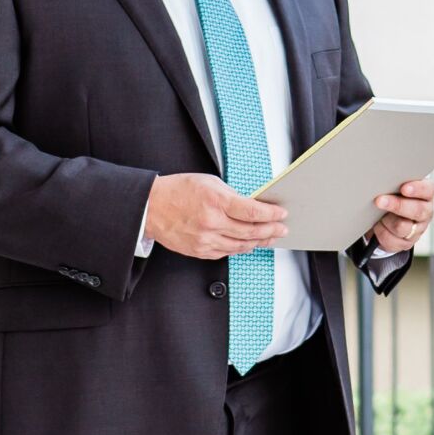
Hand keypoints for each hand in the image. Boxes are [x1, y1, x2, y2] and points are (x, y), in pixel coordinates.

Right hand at [144, 172, 288, 260]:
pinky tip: (249, 244)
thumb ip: (231, 196)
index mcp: (216, 201)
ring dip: (259, 242)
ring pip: (241, 245)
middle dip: (270, 230)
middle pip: (250, 231)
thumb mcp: (209, 182)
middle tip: (282, 229)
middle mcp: (212, 223)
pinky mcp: (200, 251)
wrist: (152, 208)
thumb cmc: (178, 191)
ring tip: (269, 237)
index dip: (270, 215)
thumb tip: (252, 207)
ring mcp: (206, 240)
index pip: (252, 212)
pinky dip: (241, 248)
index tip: (281, 214)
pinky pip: (227, 252)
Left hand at [367, 174, 433, 254]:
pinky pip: (392, 240)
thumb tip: (379, 181)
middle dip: (396, 205)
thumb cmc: (393, 195)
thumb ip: (394, 182)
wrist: (386, 217)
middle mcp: (425, 211)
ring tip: (375, 214)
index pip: (428, 190)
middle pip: (416, 210)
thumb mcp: (396, 186)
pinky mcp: (407, 242)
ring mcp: (418, 229)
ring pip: (402, 227)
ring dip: (386, 220)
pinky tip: (377, 225)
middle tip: (379, 200)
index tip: (404, 188)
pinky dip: (381, 231)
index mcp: (426, 194)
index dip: (417, 189)